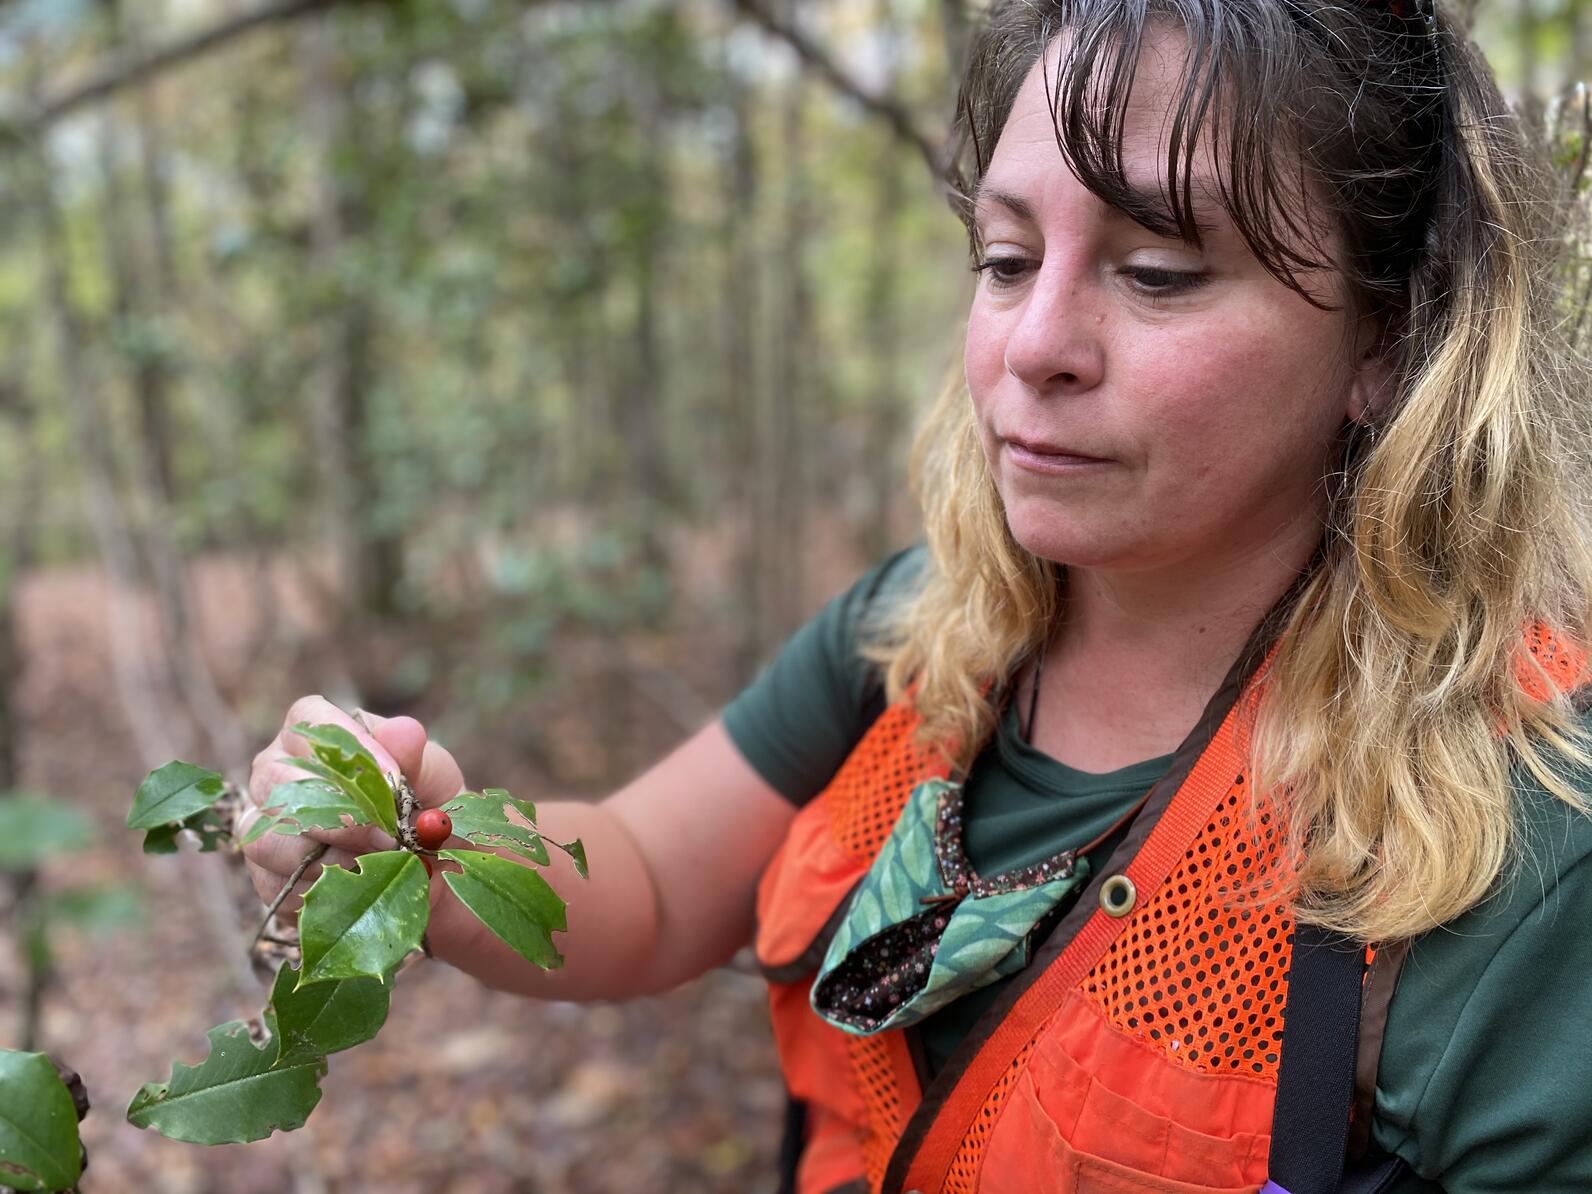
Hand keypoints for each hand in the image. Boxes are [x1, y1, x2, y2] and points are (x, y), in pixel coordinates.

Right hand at [239, 696, 465, 921]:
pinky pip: (277, 885)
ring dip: (329, 856)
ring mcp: (263, 827)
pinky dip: (323, 889)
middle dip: (338, 812)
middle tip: (389, 836)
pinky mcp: (265, 877)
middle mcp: (276, 775)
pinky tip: (359, 887)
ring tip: (378, 864)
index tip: (394, 778)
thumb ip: (415, 754)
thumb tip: (403, 731)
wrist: (424, 866)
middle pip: (275, 781)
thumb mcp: (431, 776)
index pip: (308, 723)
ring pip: (268, 838)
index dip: (348, 748)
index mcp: (314, 738)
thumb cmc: (422, 804)